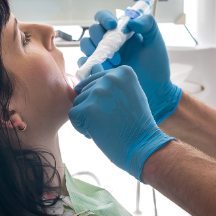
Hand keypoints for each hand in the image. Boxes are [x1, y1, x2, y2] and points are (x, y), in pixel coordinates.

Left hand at [69, 66, 174, 180]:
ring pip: (78, 103)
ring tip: (107, 126)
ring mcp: (98, 93)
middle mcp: (110, 78)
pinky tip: (98, 133)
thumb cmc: (136, 124)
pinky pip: (73, 116)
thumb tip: (91, 69)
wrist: (142, 146)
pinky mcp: (87, 109)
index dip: (102, 100)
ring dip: (87, 118)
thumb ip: (111, 83)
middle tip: (114, 120)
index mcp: (123, 71)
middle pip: (86, 91)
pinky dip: (81, 127)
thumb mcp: (129, 94)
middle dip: (94, 108)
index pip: (96, 80)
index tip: (118, 111)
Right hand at [78, 11, 181, 122]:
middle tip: (116, 54)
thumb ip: (148, 24)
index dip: (105, 18)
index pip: (104, 17)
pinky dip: (89, 65)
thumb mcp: (155, 42)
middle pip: (93, 30)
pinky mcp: (96, 71)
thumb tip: (131, 21)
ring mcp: (101, 56)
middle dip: (100, 38)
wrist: (154, 91)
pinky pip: (83, 64)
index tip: (113, 26)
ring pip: (85, 45)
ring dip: (94, 51)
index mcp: (120, 31)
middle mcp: (108, 42)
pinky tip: (103, 71)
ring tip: (112, 64)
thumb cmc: (156, 65)